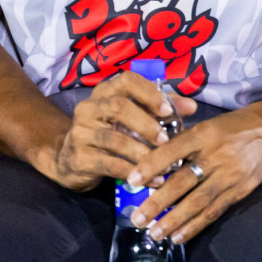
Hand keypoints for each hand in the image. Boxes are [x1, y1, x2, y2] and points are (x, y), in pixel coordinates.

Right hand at [40, 73, 196, 190]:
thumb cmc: (112, 132)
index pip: (126, 80)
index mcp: (106, 91)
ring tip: (164, 164)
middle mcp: (89, 108)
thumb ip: (162, 108)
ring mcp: (80, 133)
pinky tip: (153, 180)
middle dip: (146, 123)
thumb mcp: (134, 116)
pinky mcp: (78, 158)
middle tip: (165, 139)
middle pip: (119, 107)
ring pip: (115, 139)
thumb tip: (191, 107)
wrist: (70, 160)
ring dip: (143, 152)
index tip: (168, 110)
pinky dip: (135, 172)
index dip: (149, 93)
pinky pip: (110, 165)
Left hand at [126, 101, 261, 243]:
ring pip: (197, 201)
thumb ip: (184, 142)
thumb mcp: (209, 125)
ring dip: (174, 220)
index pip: (172, 150)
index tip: (131, 181)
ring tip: (154, 233)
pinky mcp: (241, 189)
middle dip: (157, 203)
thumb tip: (153, 163)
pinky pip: (215, 210)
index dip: (150, 165)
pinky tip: (179, 236)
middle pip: (182, 182)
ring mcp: (230, 174)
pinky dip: (195, 225)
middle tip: (137, 218)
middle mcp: (216, 155)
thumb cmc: (235, 126)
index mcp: (205, 134)